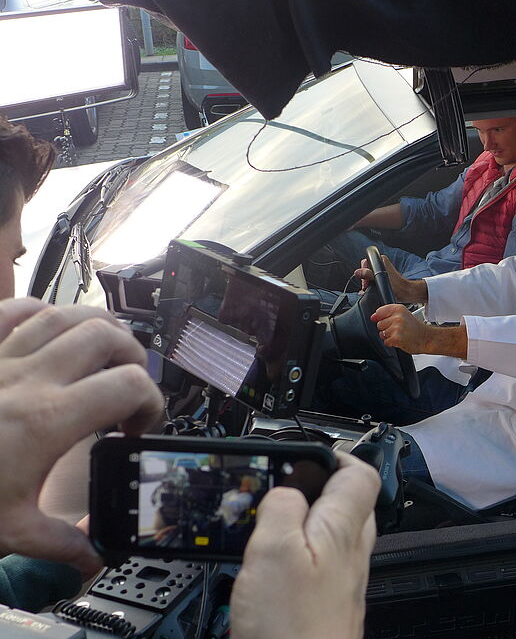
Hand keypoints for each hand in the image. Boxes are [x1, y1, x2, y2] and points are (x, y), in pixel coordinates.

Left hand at [0, 299, 163, 575]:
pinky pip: (17, 310)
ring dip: (98, 330)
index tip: (137, 427)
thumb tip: (92, 557)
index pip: (129, 386)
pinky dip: (44, 314)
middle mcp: (29, 379)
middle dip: (133, 358)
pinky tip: (49, 334)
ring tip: (101, 356)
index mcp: (48, 421)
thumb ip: (61, 543)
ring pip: (68, 314)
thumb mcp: (9, 531)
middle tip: (127, 388)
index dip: (151, 402)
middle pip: (108, 337)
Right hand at [230, 452, 379, 638]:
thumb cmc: (293, 629)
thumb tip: (285, 486)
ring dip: (307, 523)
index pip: (361, 474)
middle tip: (286, 486)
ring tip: (273, 525)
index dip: (337, 457)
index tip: (308, 455)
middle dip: (320, 489)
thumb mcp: (273, 549)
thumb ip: (281, 507)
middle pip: (351, 503)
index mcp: (344, 529)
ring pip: (335, 535)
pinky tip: (274, 569)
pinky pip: (321, 566)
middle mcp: (352, 554)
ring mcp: (343, 582)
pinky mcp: (327, 607)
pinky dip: (300, 557)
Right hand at [354, 255, 427, 303]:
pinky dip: (370, 285)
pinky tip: (370, 290)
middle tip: (367, 286)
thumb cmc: (397, 286)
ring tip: (369, 289)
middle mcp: (381, 263)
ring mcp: (381, 271)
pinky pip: (372, 280)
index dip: (363, 271)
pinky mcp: (382, 278)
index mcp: (381, 260)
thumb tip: (358, 272)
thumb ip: (368, 274)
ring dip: (367, 283)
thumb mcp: (380, 279)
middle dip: (365, 279)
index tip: (366, 280)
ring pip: (368, 276)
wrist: (404, 292)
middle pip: (365, 270)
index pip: (365, 262)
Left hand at [371, 304, 467, 357]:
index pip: (379, 311)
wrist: (427, 338)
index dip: (381, 318)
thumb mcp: (403, 315)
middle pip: (379, 324)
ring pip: (382, 333)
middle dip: (386, 329)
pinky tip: (400, 340)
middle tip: (398, 329)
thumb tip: (373, 317)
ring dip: (389, 337)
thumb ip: (387, 314)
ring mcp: (397, 327)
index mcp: (398, 309)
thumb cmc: (415, 328)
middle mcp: (398, 316)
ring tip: (400, 335)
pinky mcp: (396, 338)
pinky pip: (386, 341)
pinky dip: (391, 343)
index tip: (389, 322)